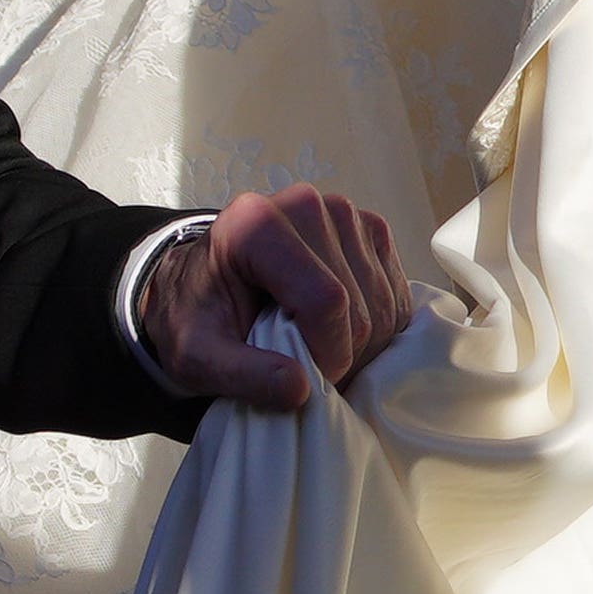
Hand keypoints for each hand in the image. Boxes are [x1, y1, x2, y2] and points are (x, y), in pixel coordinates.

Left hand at [136, 184, 411, 408]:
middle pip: (358, 304)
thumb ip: (241, 374)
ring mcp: (344, 213)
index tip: (304, 382)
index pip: (325, 299)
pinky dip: (376, 328)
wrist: (203, 286)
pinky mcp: (369, 229)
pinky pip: (396, 294)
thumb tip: (299, 389)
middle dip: (341, 354)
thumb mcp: (196, 356)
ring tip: (318, 352)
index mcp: (257, 224)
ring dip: (361, 345)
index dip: (325, 354)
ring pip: (383, 303)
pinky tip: (339, 333)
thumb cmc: (197, 317)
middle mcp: (306, 205)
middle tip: (306, 371)